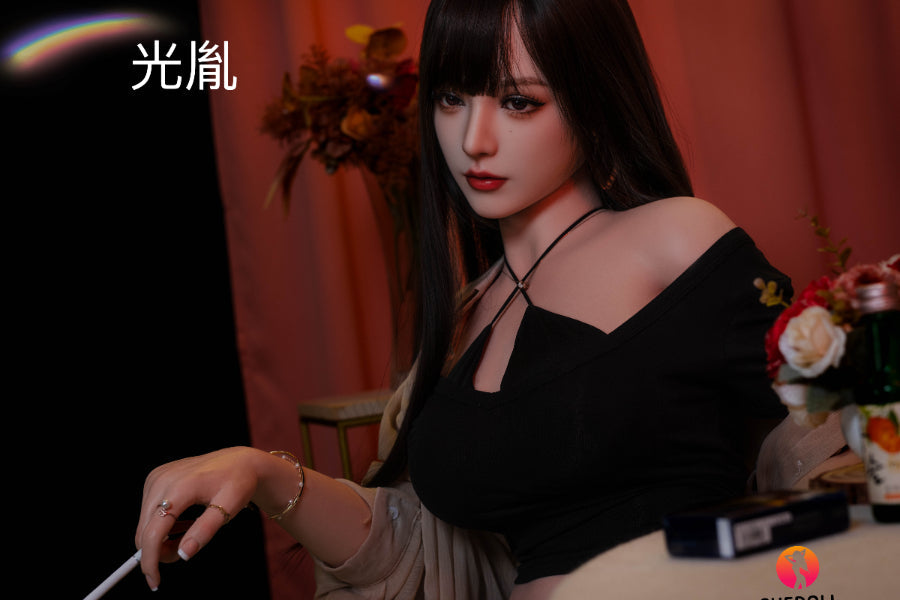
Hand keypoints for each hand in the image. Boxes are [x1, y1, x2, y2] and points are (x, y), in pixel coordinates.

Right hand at [134, 446, 261, 590]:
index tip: (155, 582)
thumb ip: (205, 530)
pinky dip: (161, 525)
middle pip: (145, 530)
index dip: (151, 560)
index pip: (155, 531)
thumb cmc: (238, 484)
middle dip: (160, 551)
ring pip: (144, 524)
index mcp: (182, 486)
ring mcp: (157, 476)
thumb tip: (183, 554)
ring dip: (161, 538)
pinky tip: (183, 520)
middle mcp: (164, 479)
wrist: (239, 461)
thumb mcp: (229, 508)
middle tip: (186, 550)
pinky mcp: (155, 477)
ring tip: (190, 530)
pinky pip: (149, 512)